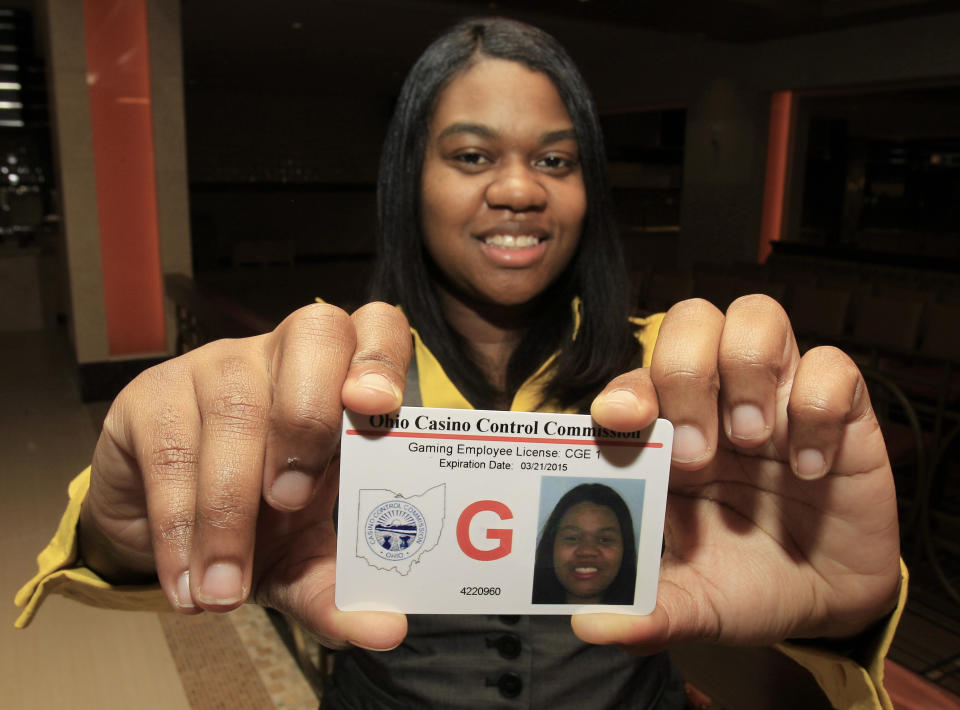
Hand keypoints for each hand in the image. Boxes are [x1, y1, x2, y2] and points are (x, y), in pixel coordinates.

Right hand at [80, 302, 410, 649]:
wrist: (169, 531)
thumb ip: (343, 590)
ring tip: (227, 589)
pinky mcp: (152, 395)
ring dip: (232, 507)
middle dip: (308, 418)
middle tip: (292, 503)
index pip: (374, 327)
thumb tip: (388, 632)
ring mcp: (217, 365)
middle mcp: (285, 354)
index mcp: (342, 379)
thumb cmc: (260, 522)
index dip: (381, 355)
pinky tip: (189, 582)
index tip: (376, 406)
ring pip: (236, 408)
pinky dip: (180, 527)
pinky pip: (170, 449)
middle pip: (313, 335)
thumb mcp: (304, 559)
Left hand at [579, 295, 900, 652]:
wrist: (826, 602)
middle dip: (684, 373)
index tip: (619, 420)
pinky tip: (813, 469)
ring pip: (756, 316)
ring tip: (753, 440)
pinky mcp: (841, 412)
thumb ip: (647, 612)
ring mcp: (778, 398)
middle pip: (689, 321)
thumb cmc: (745, 583)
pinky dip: (819, 408)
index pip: (634, 380)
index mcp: (667, 435)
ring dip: (747, 370)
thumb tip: (588, 626)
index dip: (623, 389)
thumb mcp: (694, 603)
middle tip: (696, 453)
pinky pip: (834, 366)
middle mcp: (718, 401)